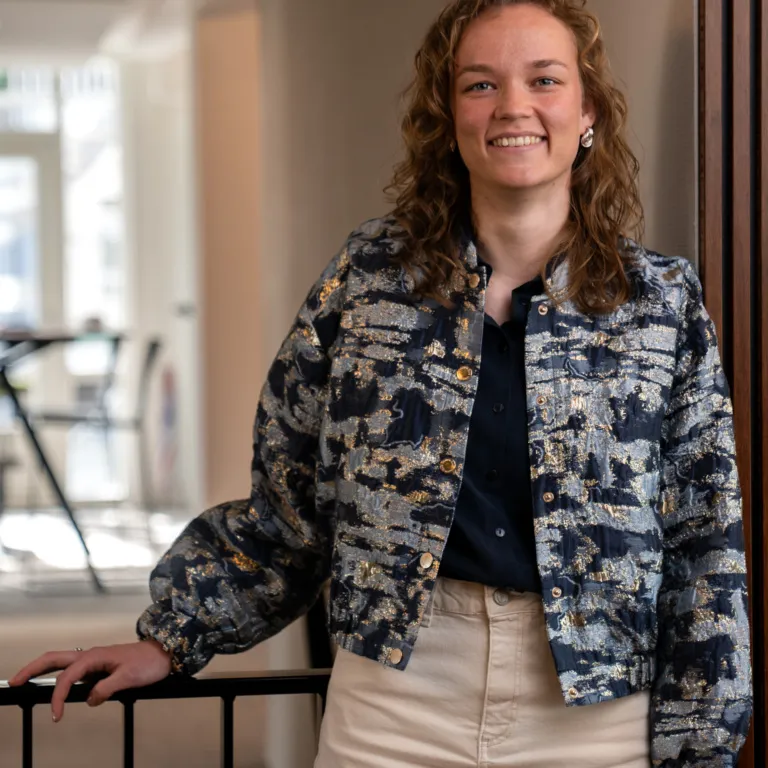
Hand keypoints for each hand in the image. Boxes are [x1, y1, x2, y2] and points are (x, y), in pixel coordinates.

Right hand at [8, 640, 172, 721]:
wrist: (164, 653)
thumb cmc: (148, 663)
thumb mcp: (129, 677)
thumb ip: (106, 689)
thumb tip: (89, 700)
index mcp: (95, 657)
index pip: (67, 678)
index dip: (58, 697)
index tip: (56, 716)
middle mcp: (91, 655)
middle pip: (54, 658)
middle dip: (32, 668)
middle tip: (14, 681)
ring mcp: (93, 659)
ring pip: (61, 661)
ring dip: (42, 669)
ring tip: (25, 680)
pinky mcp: (98, 665)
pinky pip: (72, 669)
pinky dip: (58, 675)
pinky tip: (54, 685)